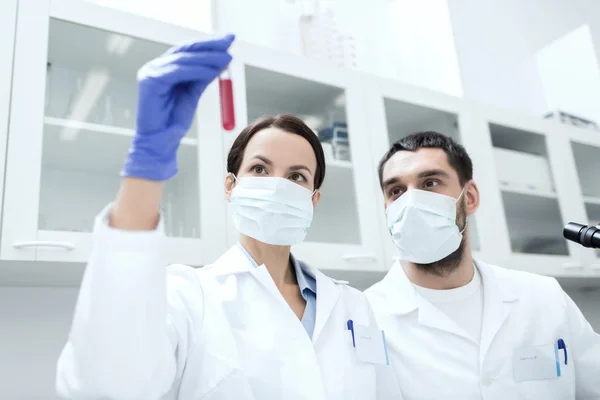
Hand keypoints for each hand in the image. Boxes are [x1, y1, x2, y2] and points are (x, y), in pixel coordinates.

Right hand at [122, 34, 233, 180]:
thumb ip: (203, 77)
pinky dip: (196, 70)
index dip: (209, 44)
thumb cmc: (172, 121)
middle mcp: (156, 67)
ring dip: (207, 57)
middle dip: (210, 45)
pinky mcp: (150, 82)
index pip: (189, 51)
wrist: (160, 142)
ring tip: (226, 57)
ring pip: (183, 59)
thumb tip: (221, 61)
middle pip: (186, 50)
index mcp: (165, 68)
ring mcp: (151, 72)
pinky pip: (178, 71)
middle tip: (230, 41)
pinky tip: (212, 70)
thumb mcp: (193, 93)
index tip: (228, 41)